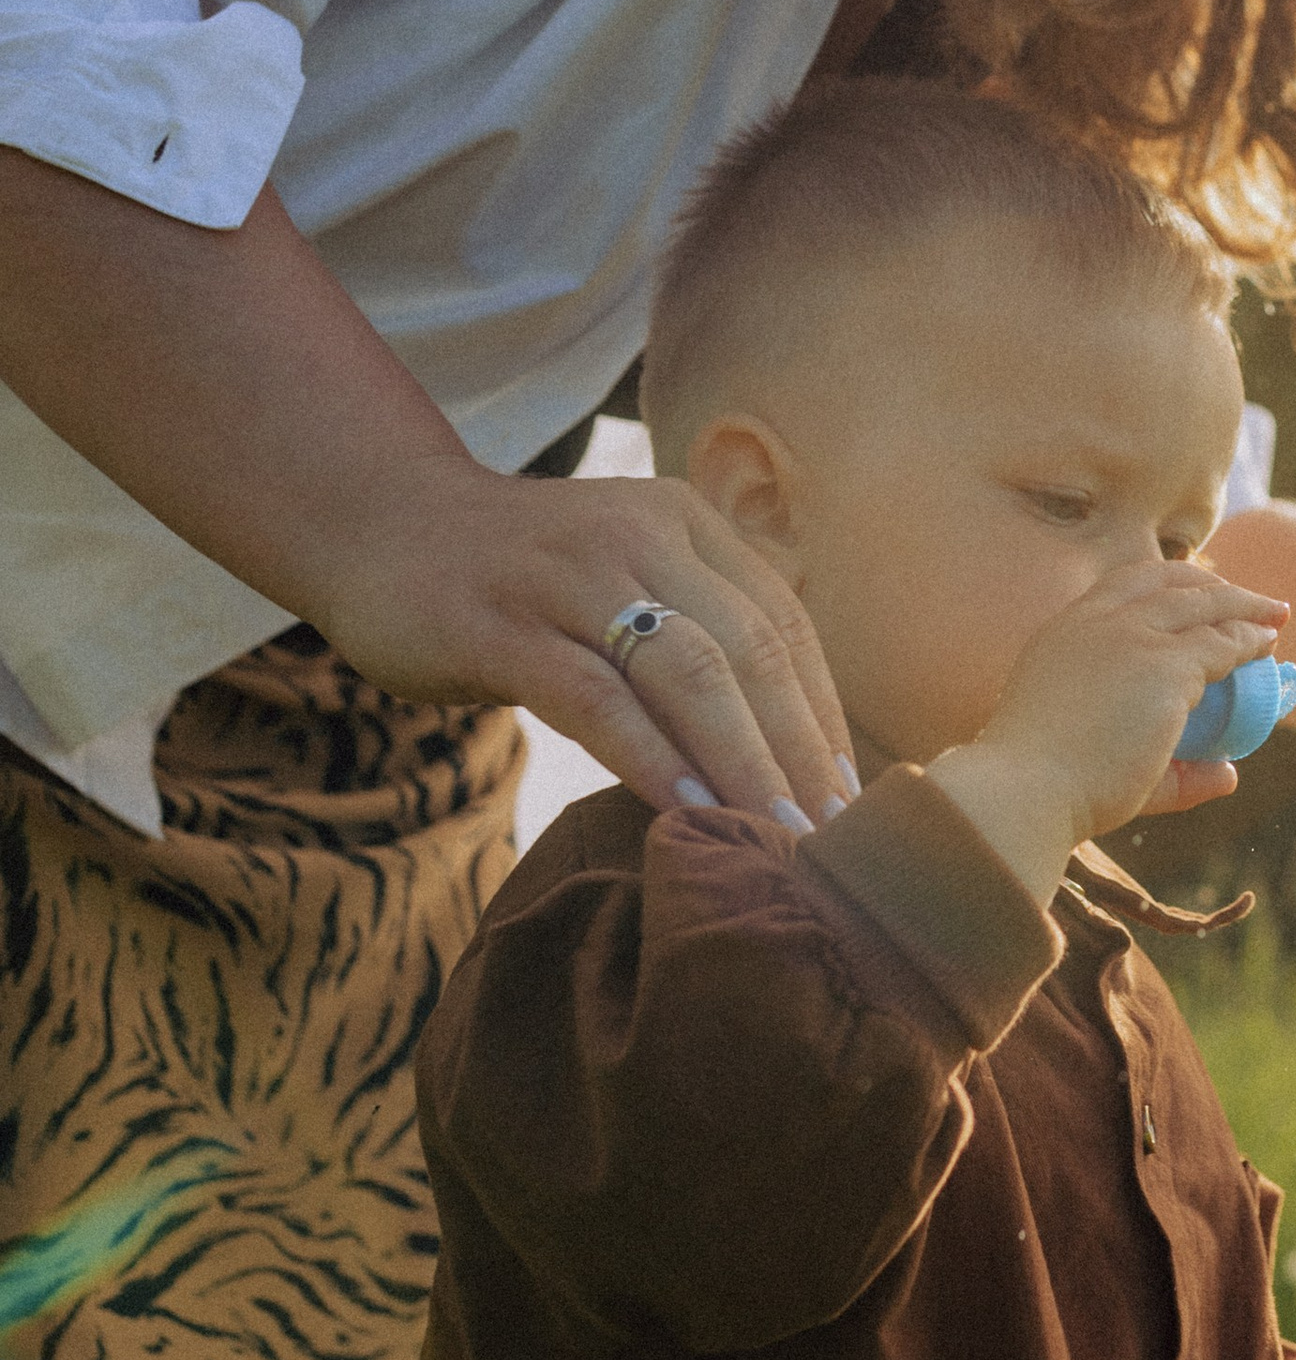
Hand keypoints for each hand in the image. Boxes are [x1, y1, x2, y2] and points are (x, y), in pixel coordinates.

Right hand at [315, 452, 864, 827]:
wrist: (376, 523)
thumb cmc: (519, 579)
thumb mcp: (620, 577)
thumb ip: (689, 632)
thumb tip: (781, 748)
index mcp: (683, 521)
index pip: (782, 622)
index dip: (823, 714)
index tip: (856, 798)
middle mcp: (638, 534)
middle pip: (748, 649)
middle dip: (800, 750)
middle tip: (835, 838)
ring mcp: (567, 576)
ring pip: (685, 672)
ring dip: (742, 763)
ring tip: (778, 837)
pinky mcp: (499, 625)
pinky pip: (595, 699)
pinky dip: (651, 760)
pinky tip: (687, 814)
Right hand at [928, 558, 1286, 901]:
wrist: (1027, 793)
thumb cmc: (1050, 786)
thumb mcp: (1099, 753)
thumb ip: (1167, 764)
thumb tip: (1229, 774)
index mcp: (1065, 630)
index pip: (1125, 584)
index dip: (1170, 584)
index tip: (1202, 594)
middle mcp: (1096, 622)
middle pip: (1169, 583)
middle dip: (1217, 587)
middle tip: (1253, 601)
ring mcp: (1130, 639)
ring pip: (1203, 607)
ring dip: (1244, 607)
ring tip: (1275, 617)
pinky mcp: (1164, 667)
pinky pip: (1221, 646)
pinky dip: (1249, 642)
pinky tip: (1267, 647)